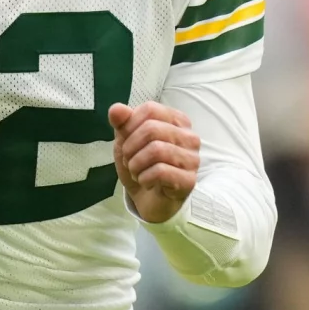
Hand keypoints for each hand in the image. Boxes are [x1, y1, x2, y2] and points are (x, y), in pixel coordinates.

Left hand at [108, 101, 199, 223]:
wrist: (149, 200)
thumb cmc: (142, 165)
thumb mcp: (126, 141)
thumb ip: (122, 122)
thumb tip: (116, 109)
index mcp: (176, 121)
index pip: (150, 109)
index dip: (129, 125)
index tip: (126, 141)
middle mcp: (189, 137)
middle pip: (151, 129)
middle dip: (130, 147)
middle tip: (128, 160)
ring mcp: (192, 159)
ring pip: (156, 150)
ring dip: (136, 164)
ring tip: (136, 172)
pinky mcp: (189, 180)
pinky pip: (160, 172)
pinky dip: (144, 178)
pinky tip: (146, 182)